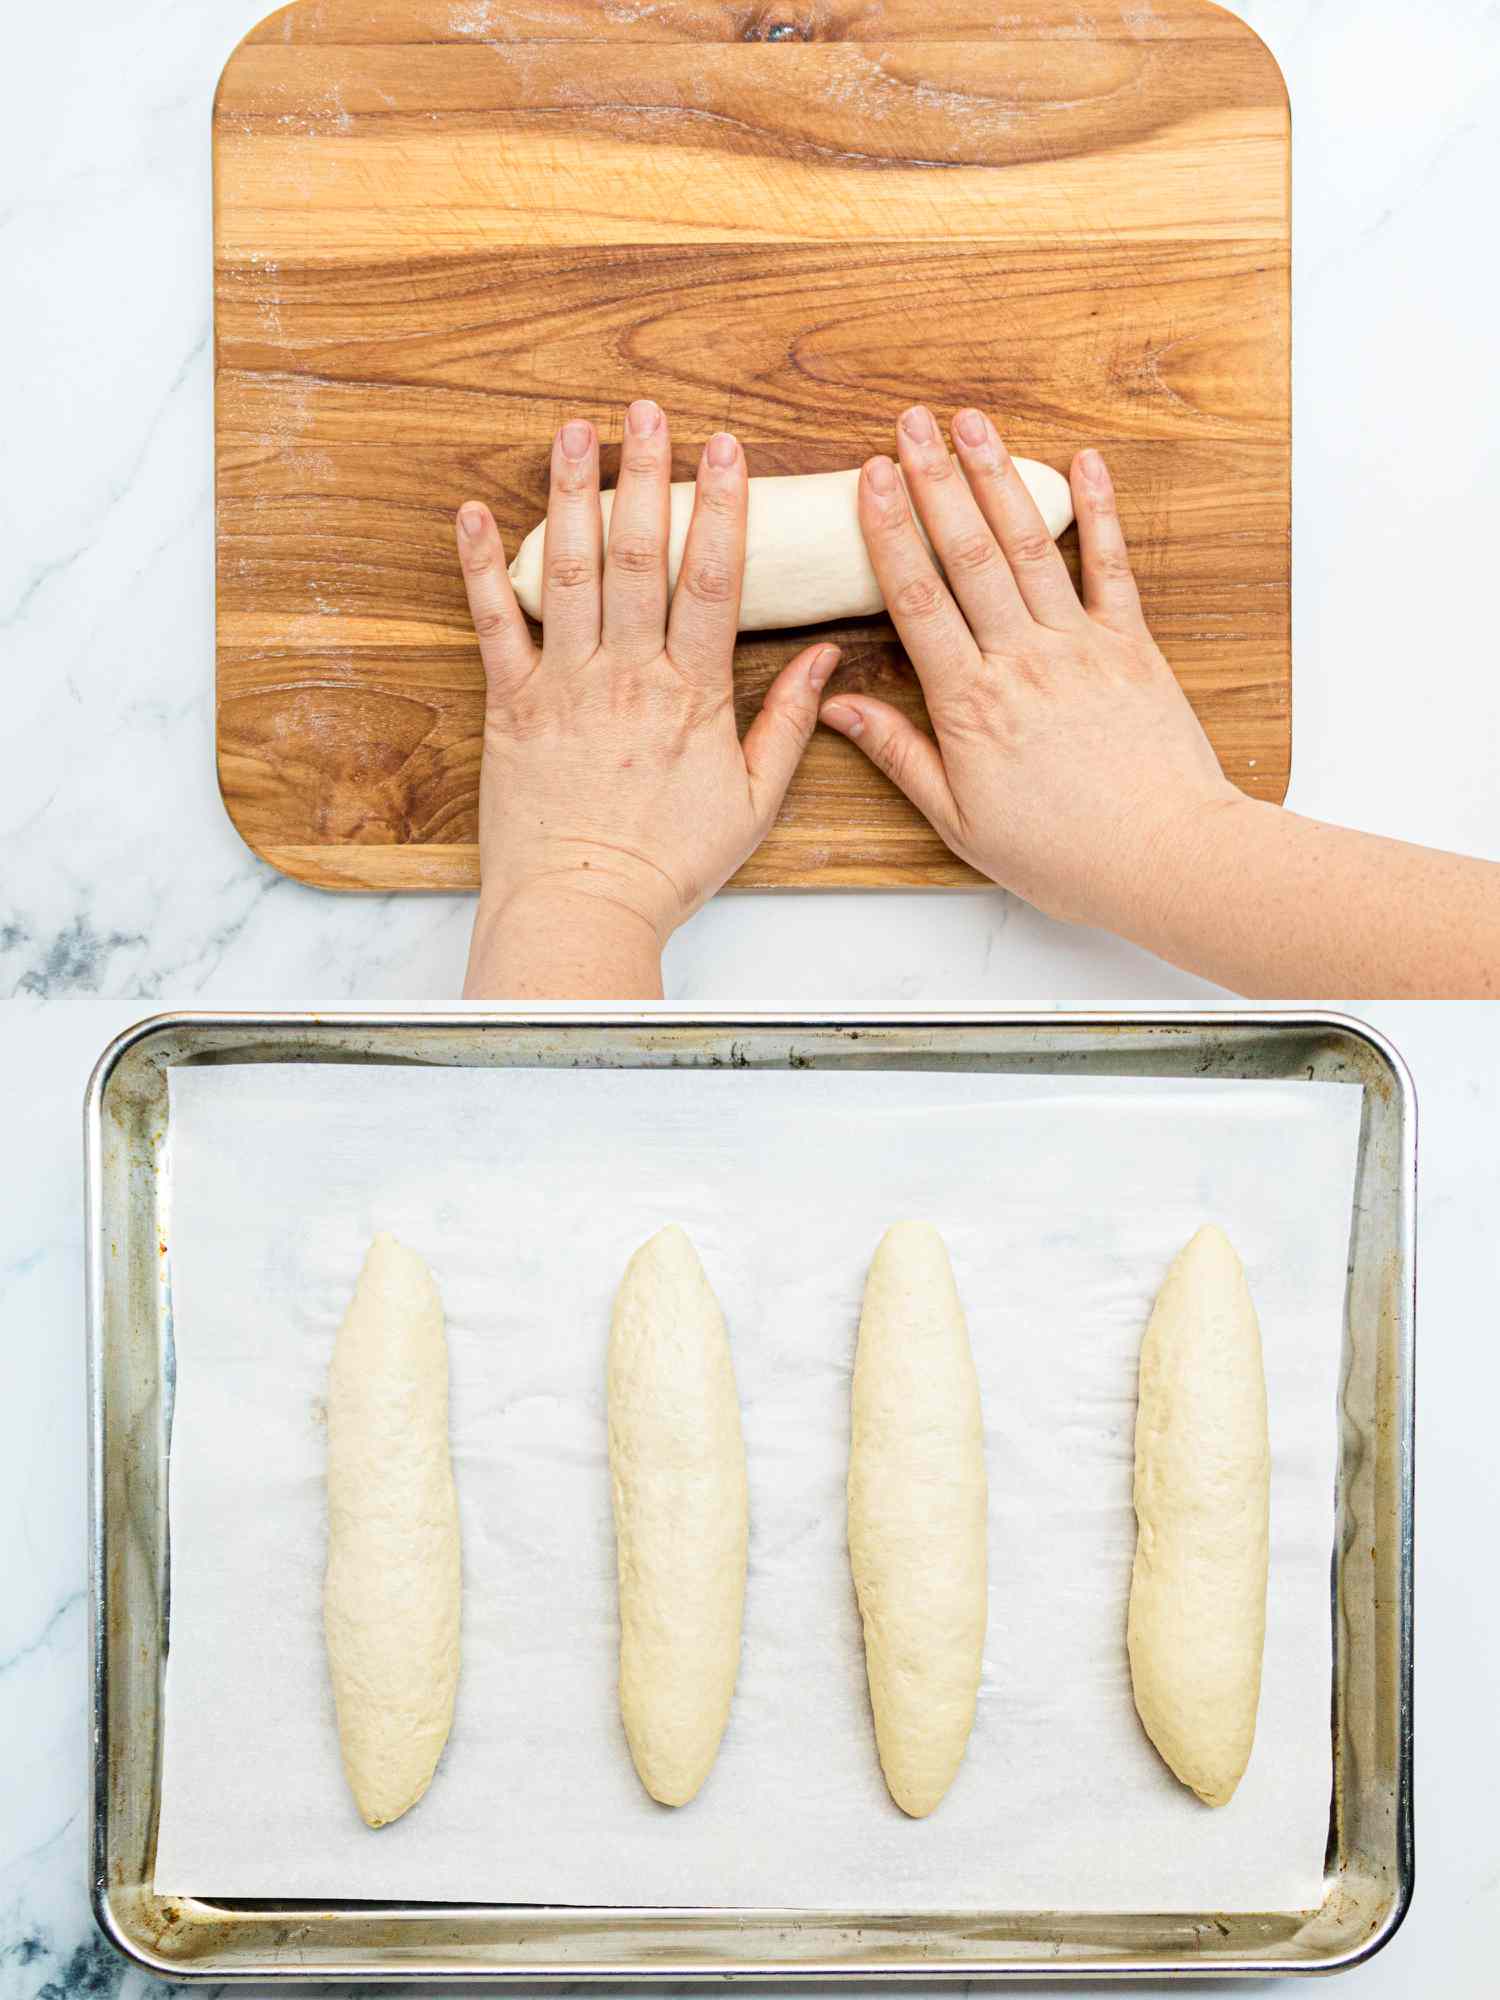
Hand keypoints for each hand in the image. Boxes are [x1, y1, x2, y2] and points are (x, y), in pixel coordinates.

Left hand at [456, 403, 836, 996]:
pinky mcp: (511, 707)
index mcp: (693, 695)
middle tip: (647, 411)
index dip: (722, 507)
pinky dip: (481, 567)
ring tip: (575, 432)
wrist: (584, 907)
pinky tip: (475, 513)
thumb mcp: (755, 801)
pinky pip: (493, 625)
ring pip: (569, 573)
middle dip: (646, 475)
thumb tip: (827, 657)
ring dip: (571, 495)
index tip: (726, 448)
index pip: (715, 580)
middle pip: (640, 556)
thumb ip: (792, 723)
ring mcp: (565, 687)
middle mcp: (628, 676)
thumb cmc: (669, 863)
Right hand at [820, 406, 1239, 933]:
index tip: (869, 478)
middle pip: (969, 554)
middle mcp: (1022, 660)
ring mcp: (1080, 646)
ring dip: (998, 478)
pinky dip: (1098, 512)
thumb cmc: (1062, 854)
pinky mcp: (1132, 647)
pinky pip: (1111, 567)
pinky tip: (1084, 463)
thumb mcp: (959, 821)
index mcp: (970, 705)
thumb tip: (837, 707)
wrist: (1165, 859)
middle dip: (935, 480)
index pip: (917, 599)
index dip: (891, 531)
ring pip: (1030, 546)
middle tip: (910, 422)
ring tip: (971, 423)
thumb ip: (899, 754)